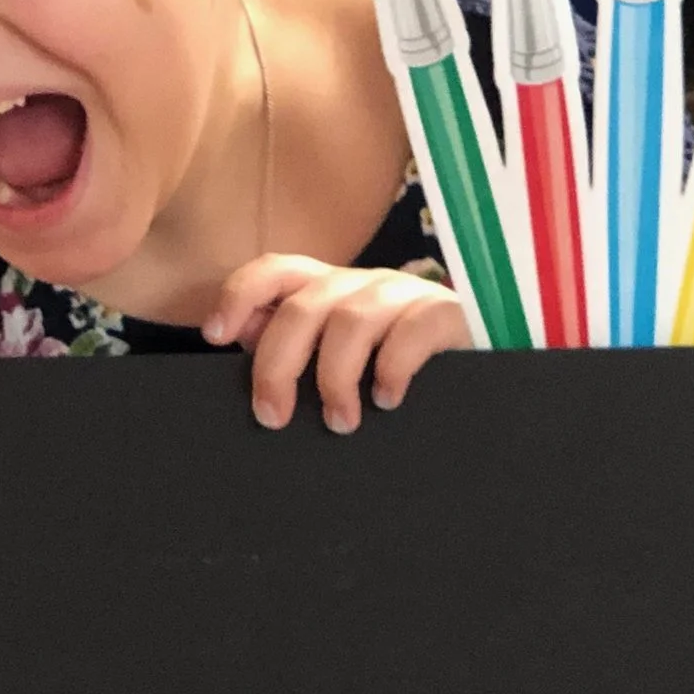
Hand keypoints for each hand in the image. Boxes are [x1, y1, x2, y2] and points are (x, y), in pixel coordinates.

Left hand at [203, 252, 472, 431]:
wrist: (478, 372)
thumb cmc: (394, 371)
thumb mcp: (338, 358)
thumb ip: (292, 344)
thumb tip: (240, 336)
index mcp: (328, 289)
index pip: (275, 270)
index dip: (239, 294)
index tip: (215, 336)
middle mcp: (362, 283)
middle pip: (304, 306)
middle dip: (278, 364)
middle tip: (274, 417)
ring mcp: (404, 294)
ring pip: (351, 319)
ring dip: (335, 377)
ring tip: (340, 423)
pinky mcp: (446, 315)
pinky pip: (411, 331)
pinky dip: (391, 368)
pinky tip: (387, 401)